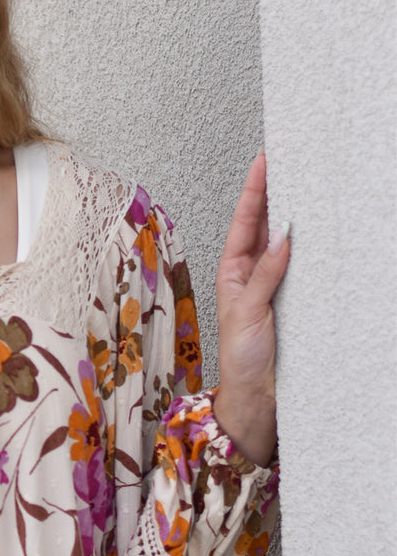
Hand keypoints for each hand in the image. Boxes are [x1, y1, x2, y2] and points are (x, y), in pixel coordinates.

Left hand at [212, 151, 288, 466]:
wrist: (256, 396)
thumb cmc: (242, 358)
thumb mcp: (247, 312)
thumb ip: (265, 275)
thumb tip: (282, 236)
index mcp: (234, 270)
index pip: (245, 220)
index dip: (254, 189)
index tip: (264, 160)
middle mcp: (254, 271)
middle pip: (267, 222)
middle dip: (276, 191)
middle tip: (291, 159)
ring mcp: (276, 283)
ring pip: (287, 239)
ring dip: (296, 213)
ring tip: (308, 183)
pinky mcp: (294, 297)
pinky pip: (304, 264)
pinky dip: (311, 245)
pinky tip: (321, 229)